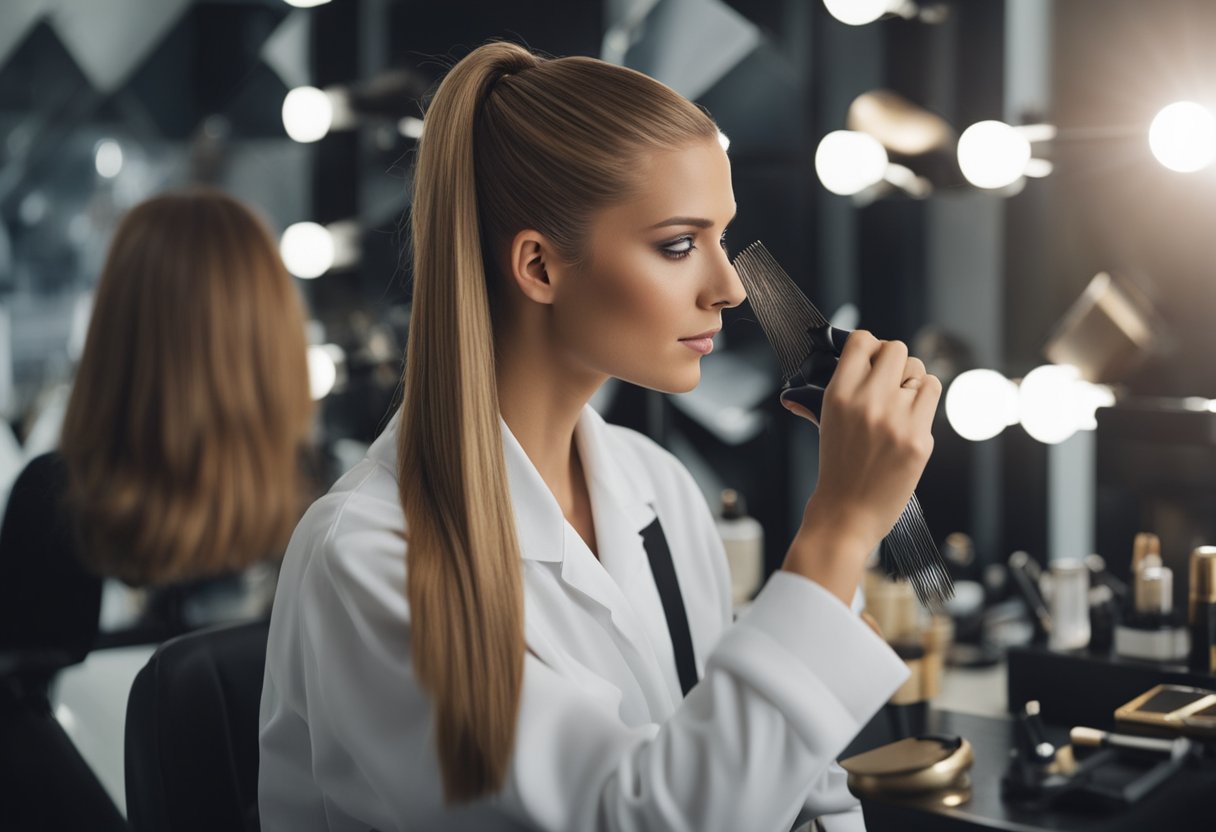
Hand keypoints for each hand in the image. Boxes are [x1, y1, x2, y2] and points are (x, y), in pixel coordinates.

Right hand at [781, 331, 940, 601]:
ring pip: (920, 370)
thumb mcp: (825, 425)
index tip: (870, 359)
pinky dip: (924, 402)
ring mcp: (897, 419)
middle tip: (888, 381)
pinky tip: (911, 419)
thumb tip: (800, 387)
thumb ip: (825, 397)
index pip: (862, 341)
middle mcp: (869, 401)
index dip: (869, 346)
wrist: (846, 514)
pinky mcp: (920, 438)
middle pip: (897, 349)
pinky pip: (933, 396)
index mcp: (839, 395)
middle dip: (894, 362)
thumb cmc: (835, 470)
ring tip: (901, 403)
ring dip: (912, 381)